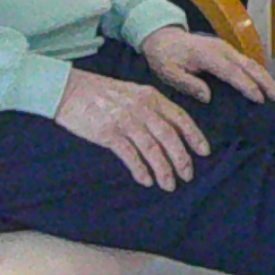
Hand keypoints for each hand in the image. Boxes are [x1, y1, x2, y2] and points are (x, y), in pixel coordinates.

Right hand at [55, 67, 207, 190]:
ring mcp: (126, 121)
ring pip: (152, 149)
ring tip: (169, 185)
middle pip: (170, 137)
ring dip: (163, 170)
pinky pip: (130, 155)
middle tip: (188, 176)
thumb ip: (152, 108)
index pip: (180, 118)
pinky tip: (147, 181)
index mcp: (152, 97)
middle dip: (182, 158)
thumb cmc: (102, 93)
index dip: (194, 136)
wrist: (70, 90)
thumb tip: (170, 129)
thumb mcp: (134, 93)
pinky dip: (140, 170)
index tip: (204, 152)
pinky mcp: (108, 134)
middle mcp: (143, 109)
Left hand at [142, 26, 274, 106]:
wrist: (164, 37)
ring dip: (268, 79)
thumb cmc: (164, 58)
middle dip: (267, 83)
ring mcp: (228, 49)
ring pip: (253, 64)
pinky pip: (249, 63)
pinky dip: (261, 75)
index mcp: (208, 55)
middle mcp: (223, 50)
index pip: (232, 72)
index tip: (259, 100)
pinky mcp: (230, 52)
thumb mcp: (167, 72)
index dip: (246, 85)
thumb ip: (187, 83)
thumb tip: (208, 97)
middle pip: (250, 66)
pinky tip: (268, 86)